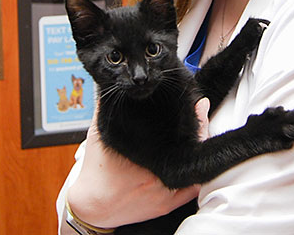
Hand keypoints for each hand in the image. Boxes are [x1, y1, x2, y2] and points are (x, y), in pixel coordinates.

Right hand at [66, 98, 210, 228]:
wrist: (92, 206)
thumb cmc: (95, 171)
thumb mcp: (98, 134)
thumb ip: (104, 108)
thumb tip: (107, 87)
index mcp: (145, 153)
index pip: (178, 130)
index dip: (193, 116)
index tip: (198, 104)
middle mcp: (157, 172)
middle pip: (190, 146)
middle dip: (198, 130)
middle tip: (201, 114)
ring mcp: (164, 190)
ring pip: (195, 168)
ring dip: (198, 150)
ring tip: (200, 134)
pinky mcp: (167, 204)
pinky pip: (192, 189)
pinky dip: (197, 175)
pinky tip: (196, 161)